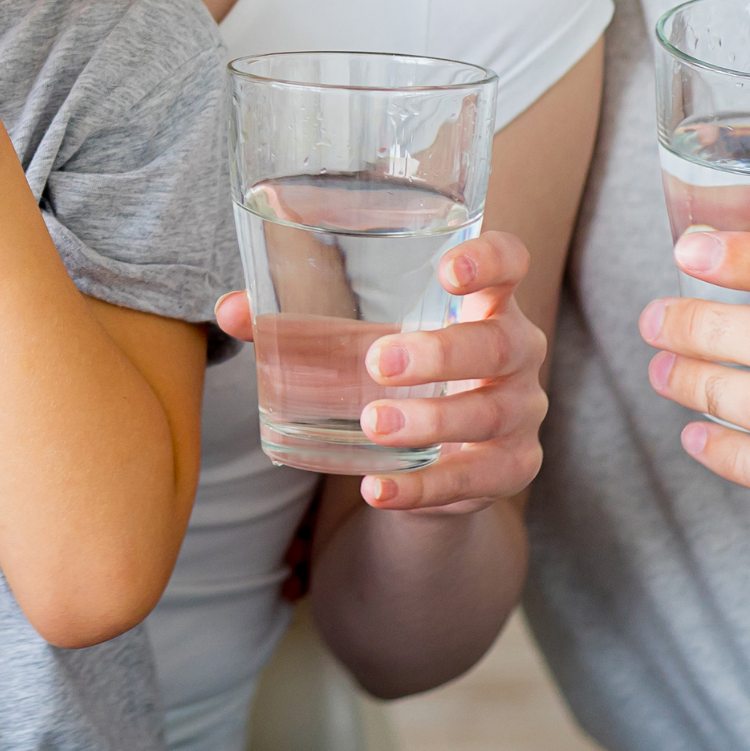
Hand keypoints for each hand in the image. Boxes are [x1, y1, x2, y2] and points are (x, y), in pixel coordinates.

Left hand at [216, 228, 546, 512]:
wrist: (443, 457)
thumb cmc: (403, 373)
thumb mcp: (364, 341)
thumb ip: (299, 320)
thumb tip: (229, 309)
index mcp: (486, 301)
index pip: (509, 263)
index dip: (488, 261)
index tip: (447, 268)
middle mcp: (516, 353)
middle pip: (497, 343)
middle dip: (441, 352)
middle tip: (379, 360)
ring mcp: (519, 414)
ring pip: (488, 415)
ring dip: (430, 420)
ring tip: (372, 422)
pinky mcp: (509, 470)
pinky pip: (471, 481)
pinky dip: (422, 489)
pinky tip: (378, 489)